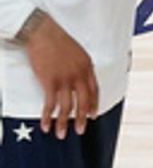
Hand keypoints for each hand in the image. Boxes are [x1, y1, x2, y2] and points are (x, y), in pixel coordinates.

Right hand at [23, 14, 97, 136]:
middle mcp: (79, 75)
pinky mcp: (50, 81)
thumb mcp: (78, 52)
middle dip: (83, 118)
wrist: (44, 33)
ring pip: (67, 107)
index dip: (94, 104)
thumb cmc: (58, 40)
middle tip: (81, 130)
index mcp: (87, 67)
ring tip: (62, 134)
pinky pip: (50, 104)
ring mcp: (65, 79)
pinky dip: (48, 116)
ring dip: (64, 122)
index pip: (94, 90)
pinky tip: (46, 125)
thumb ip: (81, 66)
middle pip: (83, 101)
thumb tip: (80, 77)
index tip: (93, 115)